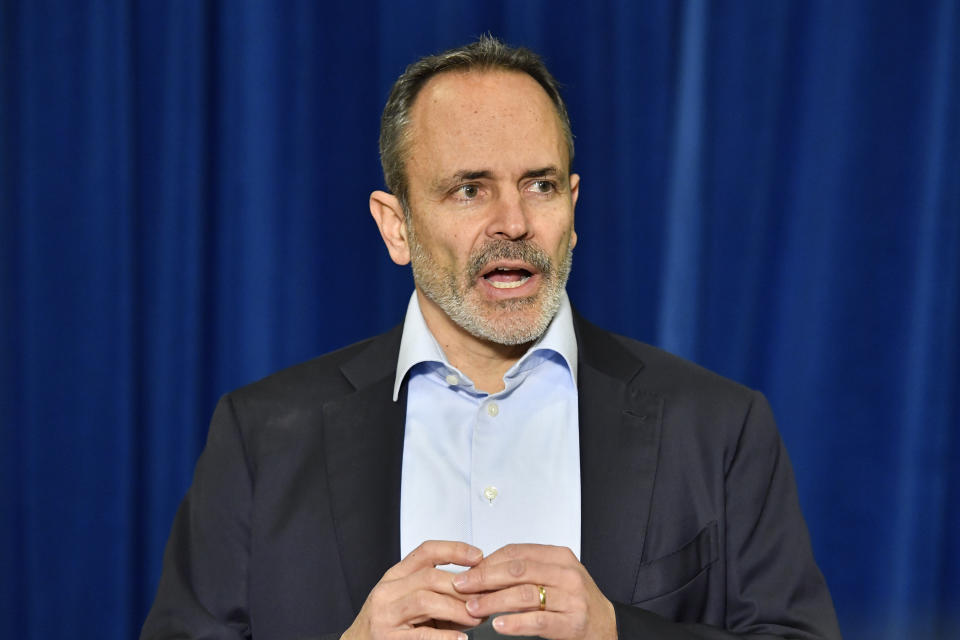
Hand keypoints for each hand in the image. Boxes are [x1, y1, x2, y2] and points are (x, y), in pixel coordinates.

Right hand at [342, 540, 484, 639]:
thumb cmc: (388, 626)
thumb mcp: (409, 601)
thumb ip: (437, 593)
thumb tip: (477, 591)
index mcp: (395, 576)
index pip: (426, 551)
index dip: (454, 549)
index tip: (479, 556)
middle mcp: (387, 590)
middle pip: (430, 576)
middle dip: (462, 587)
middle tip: (484, 599)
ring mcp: (385, 614)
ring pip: (425, 600)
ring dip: (456, 609)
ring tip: (475, 619)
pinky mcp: (387, 638)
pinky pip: (420, 634)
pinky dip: (444, 636)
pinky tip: (459, 639)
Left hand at [451, 544, 615, 639]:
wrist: (606, 626)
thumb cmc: (574, 600)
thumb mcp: (554, 575)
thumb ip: (526, 569)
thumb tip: (482, 568)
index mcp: (559, 556)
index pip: (516, 553)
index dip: (488, 562)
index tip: (467, 571)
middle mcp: (566, 574)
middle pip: (517, 571)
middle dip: (484, 579)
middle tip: (462, 587)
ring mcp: (571, 598)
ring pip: (524, 595)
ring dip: (493, 601)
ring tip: (473, 608)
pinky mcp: (572, 622)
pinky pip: (538, 621)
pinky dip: (515, 623)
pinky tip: (498, 625)